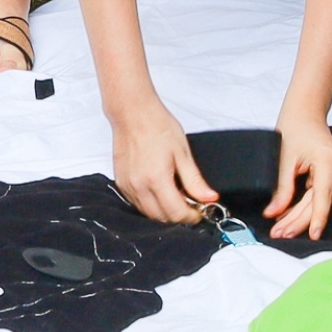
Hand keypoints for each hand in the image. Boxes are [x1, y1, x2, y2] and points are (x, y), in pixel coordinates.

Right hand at [110, 101, 216, 223]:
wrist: (133, 113)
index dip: (192, 216)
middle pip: (161, 218)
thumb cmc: (157, 126)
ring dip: (164, 211)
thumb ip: (195, 180)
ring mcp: (128, 186)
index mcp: (157, 179)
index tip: (201, 211)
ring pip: (148, 214)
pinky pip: (137, 204)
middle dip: (179, 216)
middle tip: (192, 204)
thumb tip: (210, 198)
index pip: (176, 213)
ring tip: (178, 195)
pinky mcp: (121, 183)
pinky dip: (151, 204)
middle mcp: (139, 187)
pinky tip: (161, 190)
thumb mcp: (183, 152)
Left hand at [262, 108, 331, 240]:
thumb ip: (281, 188)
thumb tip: (273, 212)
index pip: (323, 195)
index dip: (318, 217)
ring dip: (301, 216)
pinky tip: (290, 215)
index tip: (313, 235)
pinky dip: (305, 205)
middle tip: (280, 234)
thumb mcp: (283, 158)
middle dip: (300, 220)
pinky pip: (320, 194)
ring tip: (282, 229)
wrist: (305, 112)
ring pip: (320, 200)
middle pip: (320, 201)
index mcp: (327, 159)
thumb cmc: (294, 127)